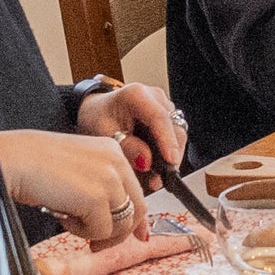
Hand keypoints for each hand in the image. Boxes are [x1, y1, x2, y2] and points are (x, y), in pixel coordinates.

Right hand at [0, 128, 143, 244]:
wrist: (11, 160)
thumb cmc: (33, 164)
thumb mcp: (77, 170)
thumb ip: (102, 188)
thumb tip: (126, 225)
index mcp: (111, 150)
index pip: (137, 190)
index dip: (136, 218)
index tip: (136, 235)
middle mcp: (116, 162)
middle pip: (136, 209)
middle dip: (119, 232)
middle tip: (97, 244)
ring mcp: (108, 179)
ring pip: (121, 224)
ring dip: (96, 231)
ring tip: (69, 219)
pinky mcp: (96, 199)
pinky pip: (101, 231)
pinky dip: (81, 232)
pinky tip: (62, 216)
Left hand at [76, 81, 190, 175]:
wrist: (96, 111)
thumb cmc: (97, 118)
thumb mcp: (104, 134)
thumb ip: (127, 148)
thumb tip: (147, 162)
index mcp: (137, 95)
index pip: (160, 118)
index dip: (167, 141)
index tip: (170, 161)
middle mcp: (155, 98)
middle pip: (175, 128)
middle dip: (170, 156)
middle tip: (159, 180)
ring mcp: (164, 107)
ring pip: (178, 135)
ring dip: (169, 158)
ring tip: (154, 179)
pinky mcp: (167, 118)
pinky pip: (174, 138)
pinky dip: (166, 155)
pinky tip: (154, 169)